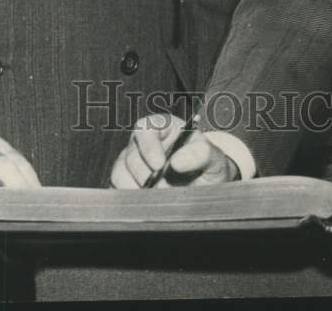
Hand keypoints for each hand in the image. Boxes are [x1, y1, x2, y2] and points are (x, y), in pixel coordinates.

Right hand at [111, 113, 238, 188]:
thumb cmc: (208, 167)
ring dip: (135, 188)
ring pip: (119, 173)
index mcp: (164, 128)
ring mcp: (134, 165)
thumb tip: (177, 161)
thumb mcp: (213, 158)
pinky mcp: (128, 185)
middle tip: (163, 187)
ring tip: (157, 196)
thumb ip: (201, 153)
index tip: (159, 165)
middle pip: (130, 154)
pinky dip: (129, 200)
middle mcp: (145, 145)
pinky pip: (117, 191)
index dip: (149, 146)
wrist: (206, 190)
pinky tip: (147, 204)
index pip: (146, 129)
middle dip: (144, 174)